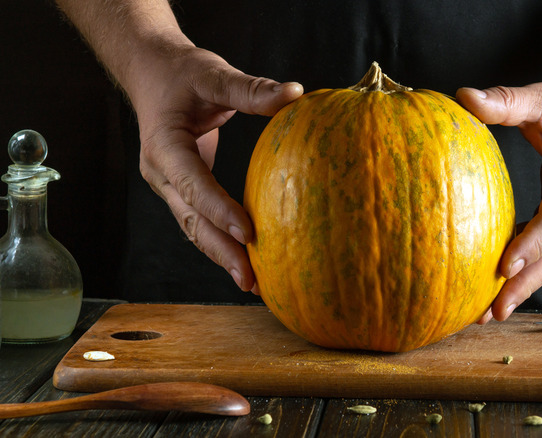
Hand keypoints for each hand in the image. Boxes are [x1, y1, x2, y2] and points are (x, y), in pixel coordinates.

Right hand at [126, 44, 302, 292]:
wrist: (149, 72)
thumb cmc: (181, 73)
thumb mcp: (213, 74)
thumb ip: (251, 89)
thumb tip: (295, 93)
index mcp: (164, 146)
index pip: (193, 184)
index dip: (220, 209)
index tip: (249, 232)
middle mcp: (161, 173)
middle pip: (191, 220)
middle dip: (220, 251)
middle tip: (250, 279)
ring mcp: (168, 185)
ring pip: (193, 227)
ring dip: (220, 255)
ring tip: (250, 282)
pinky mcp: (181, 189)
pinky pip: (200, 221)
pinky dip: (220, 241)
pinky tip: (245, 259)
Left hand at [457, 75, 541, 321]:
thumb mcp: (541, 97)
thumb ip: (505, 100)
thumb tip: (463, 97)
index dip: (533, 243)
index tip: (506, 266)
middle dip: (527, 283)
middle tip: (495, 311)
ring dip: (527, 285)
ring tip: (494, 311)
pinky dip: (529, 268)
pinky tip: (502, 282)